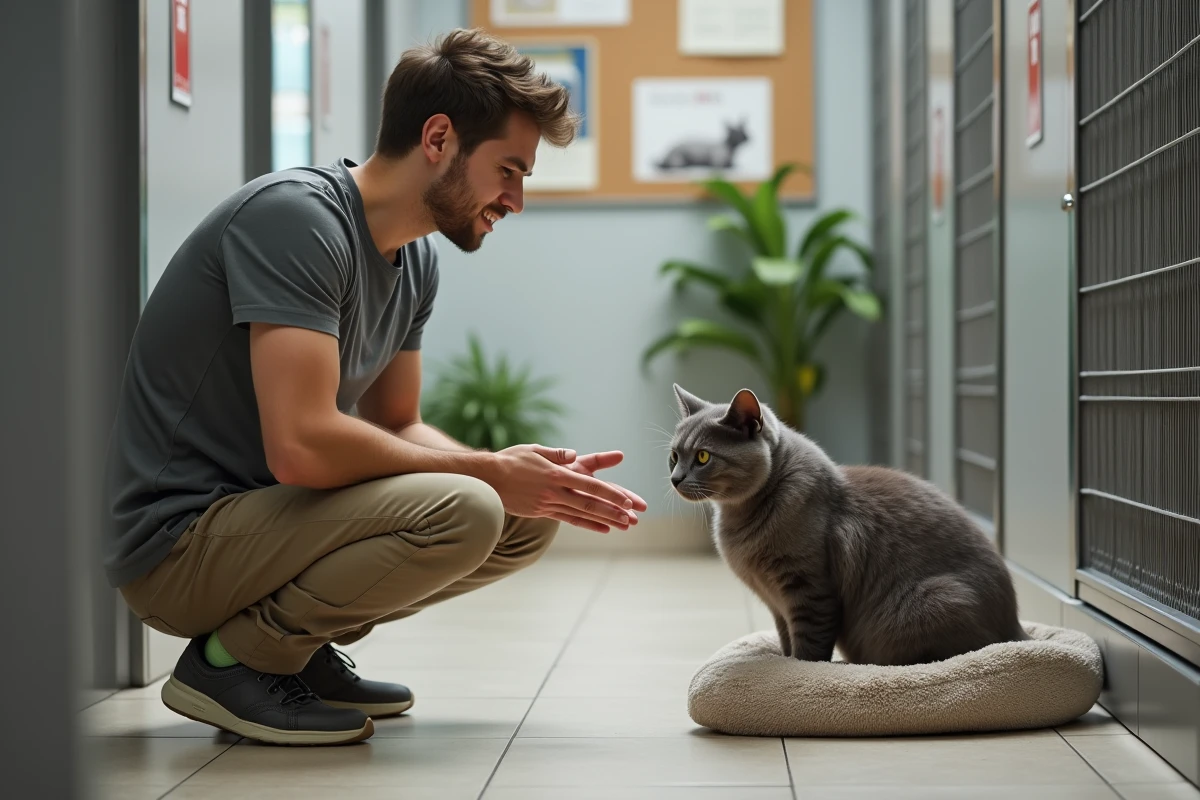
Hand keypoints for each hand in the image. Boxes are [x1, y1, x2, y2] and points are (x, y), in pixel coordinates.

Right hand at [484, 444, 638, 532]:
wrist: (486, 480)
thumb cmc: (511, 460)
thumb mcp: (534, 450)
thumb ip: (556, 453)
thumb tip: (573, 454)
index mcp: (556, 474)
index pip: (589, 485)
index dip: (609, 493)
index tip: (626, 500)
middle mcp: (555, 491)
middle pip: (589, 503)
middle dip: (613, 511)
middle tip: (632, 518)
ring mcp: (548, 504)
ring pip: (582, 514)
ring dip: (604, 520)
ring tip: (624, 526)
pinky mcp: (542, 512)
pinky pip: (569, 519)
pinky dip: (588, 524)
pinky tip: (603, 529)